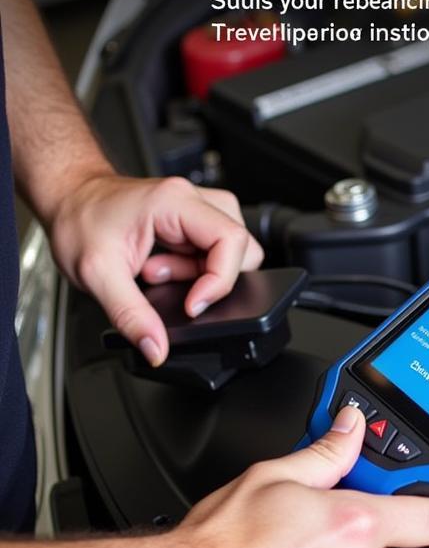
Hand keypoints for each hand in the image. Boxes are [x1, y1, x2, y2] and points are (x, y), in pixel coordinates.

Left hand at [47, 173, 262, 364]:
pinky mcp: (194, 220)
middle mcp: (193, 200)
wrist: (67, 200)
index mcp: (175, 202)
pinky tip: (165, 266)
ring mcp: (196, 208)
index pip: (231, 240)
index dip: (221, 280)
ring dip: (203, 272)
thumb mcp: (97, 274)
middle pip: (240, 245)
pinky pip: (216, 249)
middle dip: (212, 276)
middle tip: (170, 280)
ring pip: (232, 249)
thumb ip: (130, 315)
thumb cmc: (79, 221)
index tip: (194, 304)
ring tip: (162, 272)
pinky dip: (195, 267)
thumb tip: (157, 347)